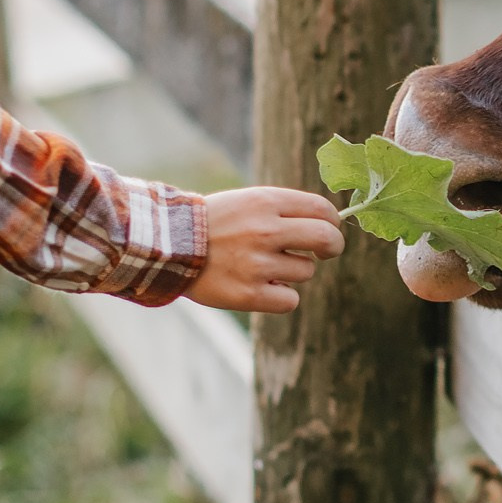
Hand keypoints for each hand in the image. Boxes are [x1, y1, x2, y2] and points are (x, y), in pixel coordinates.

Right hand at [191, 187, 345, 312]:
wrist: (168, 246)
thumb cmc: (216, 223)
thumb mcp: (248, 202)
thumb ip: (285, 210)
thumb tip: (329, 224)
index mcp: (265, 202)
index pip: (322, 209)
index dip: (333, 222)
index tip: (329, 229)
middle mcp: (264, 230)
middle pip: (326, 239)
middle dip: (333, 247)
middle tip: (326, 252)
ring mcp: (256, 264)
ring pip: (306, 271)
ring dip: (293, 271)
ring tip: (264, 265)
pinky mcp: (248, 294)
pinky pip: (290, 300)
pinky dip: (281, 296)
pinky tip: (261, 286)